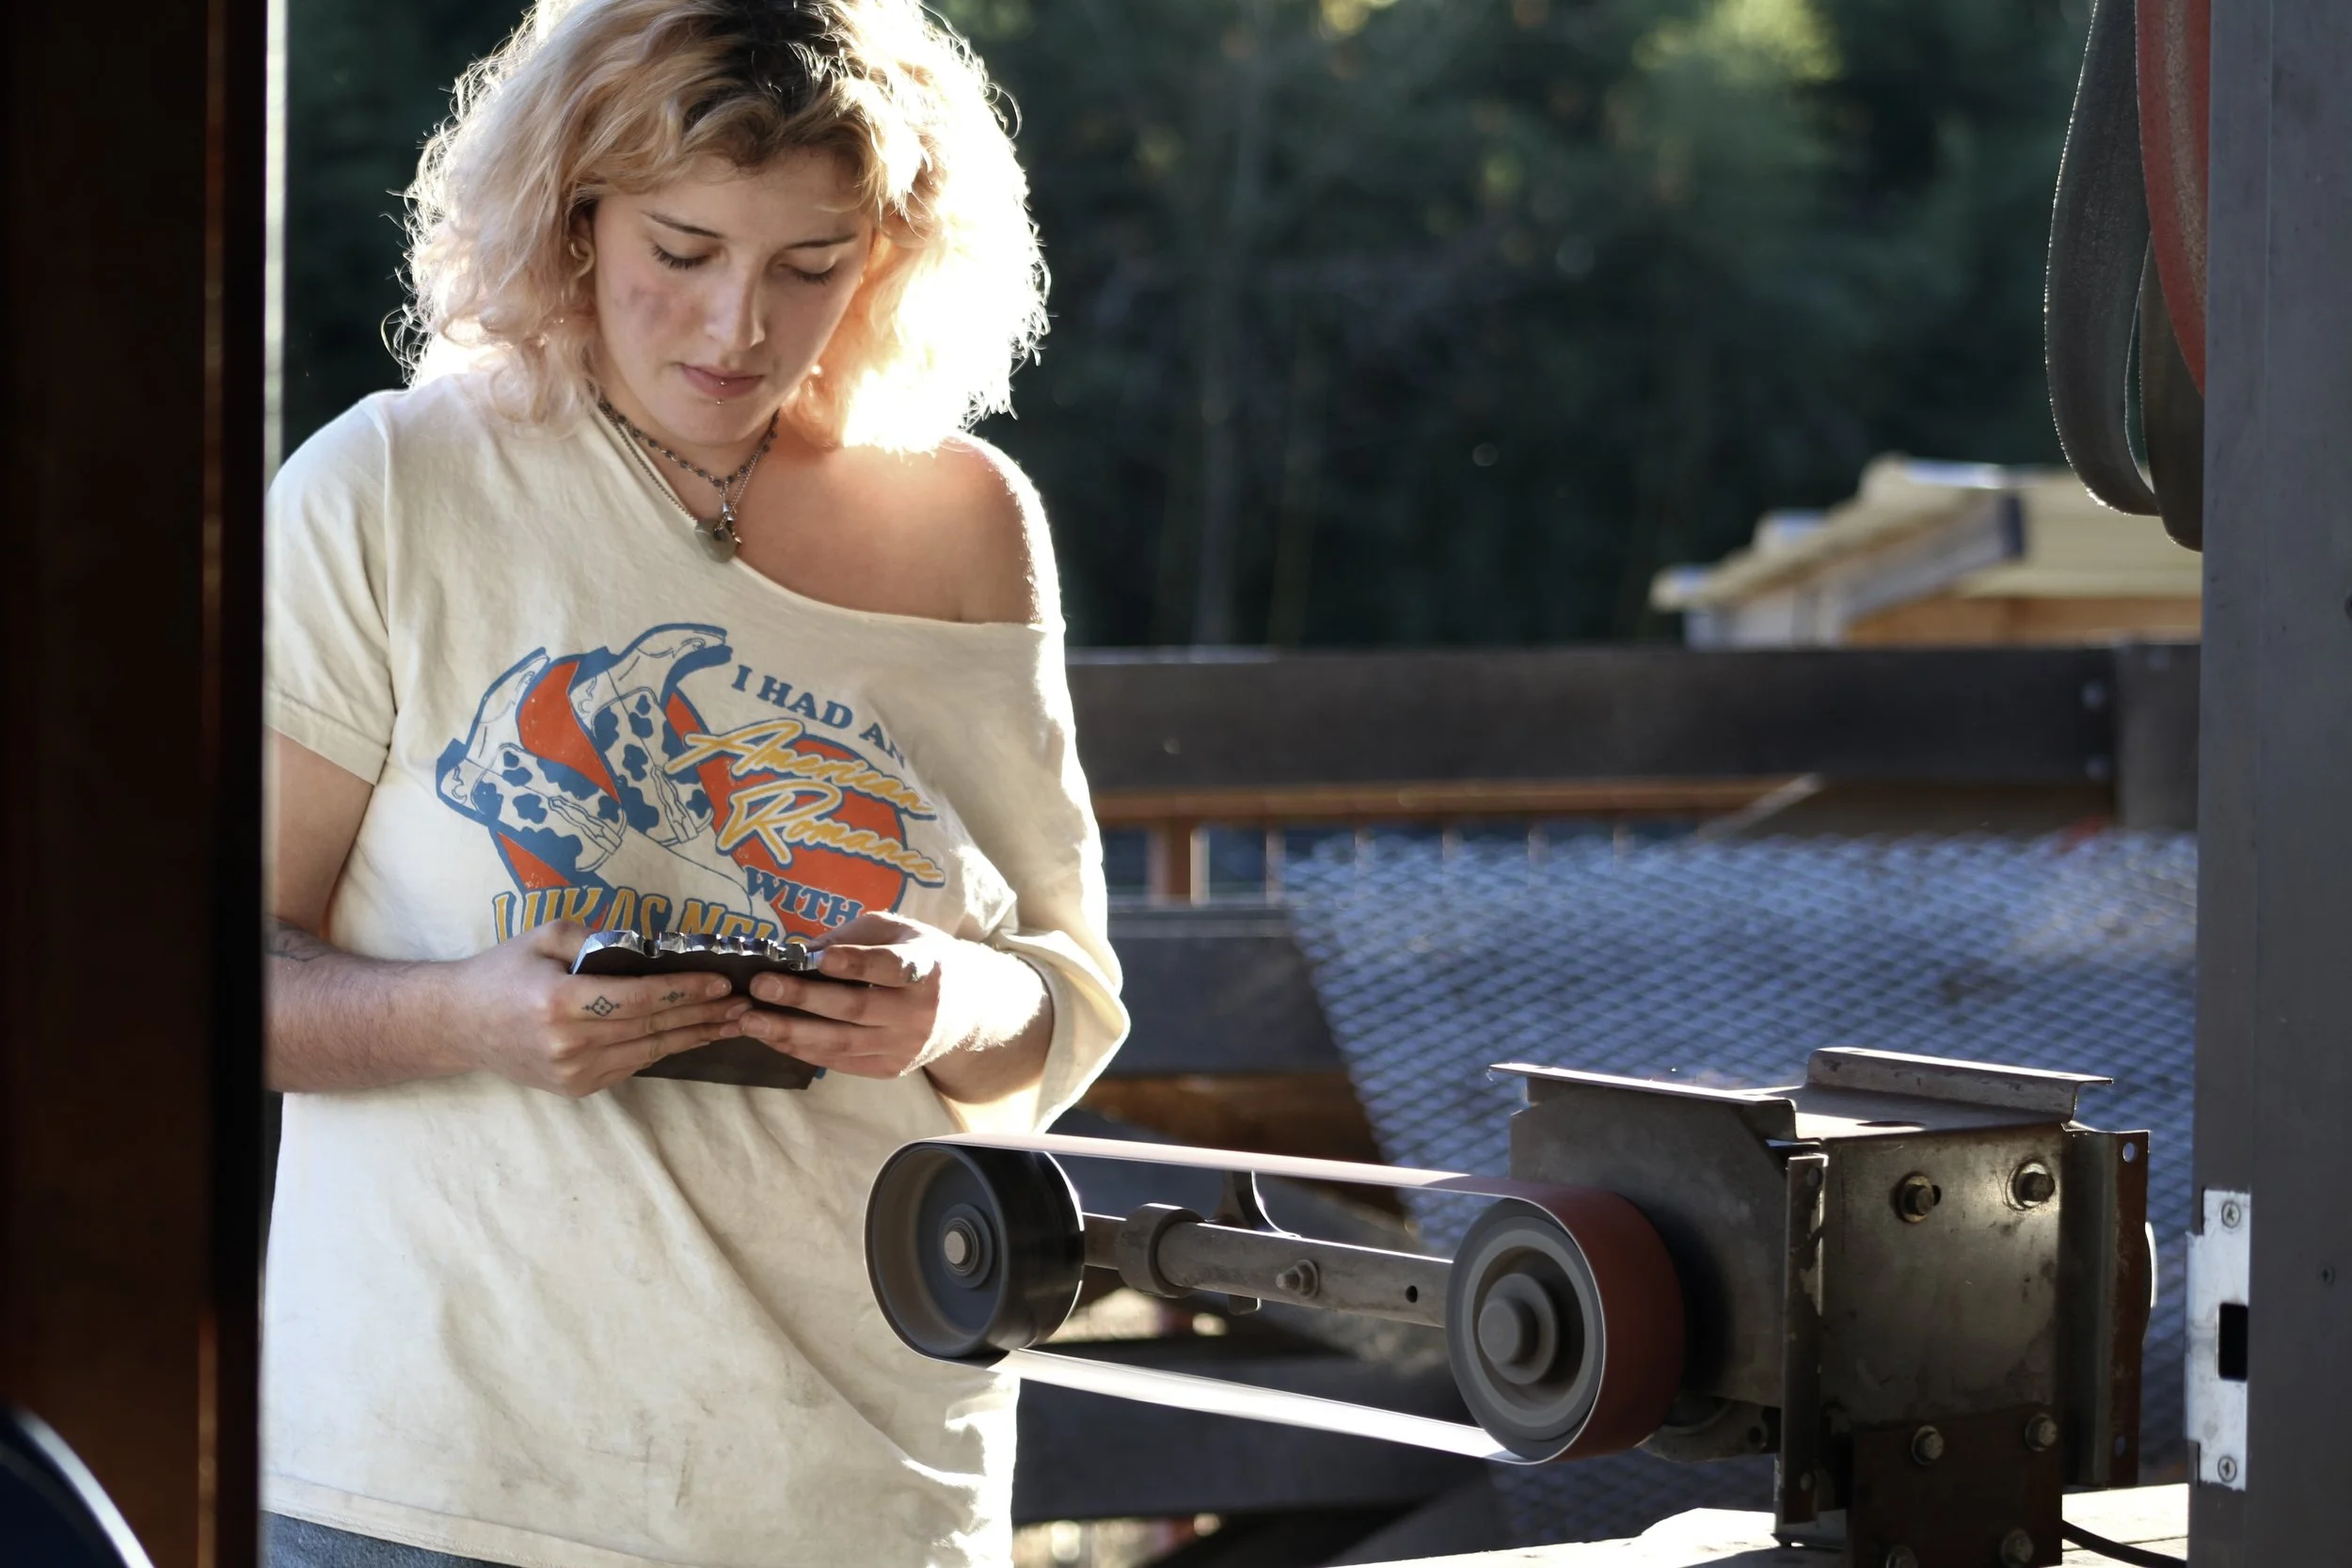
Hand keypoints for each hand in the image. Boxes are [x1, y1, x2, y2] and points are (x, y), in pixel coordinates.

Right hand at [441, 920, 752, 1097]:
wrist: (458, 1024)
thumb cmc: (503, 972)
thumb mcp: (545, 938)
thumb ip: (597, 940)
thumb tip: (651, 948)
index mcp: (561, 1003)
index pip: (640, 998)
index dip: (685, 991)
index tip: (722, 983)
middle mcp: (570, 1044)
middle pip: (652, 1027)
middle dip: (704, 1014)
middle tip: (745, 1003)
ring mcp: (574, 1073)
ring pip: (649, 1051)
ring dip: (695, 1036)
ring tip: (733, 1022)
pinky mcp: (577, 1088)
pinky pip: (632, 1065)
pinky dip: (665, 1049)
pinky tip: (693, 1035)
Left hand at [739, 912, 1046, 1081]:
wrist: (969, 1008)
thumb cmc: (923, 958)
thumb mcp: (899, 931)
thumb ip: (853, 937)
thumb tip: (797, 951)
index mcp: (927, 967)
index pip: (890, 967)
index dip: (855, 964)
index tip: (819, 959)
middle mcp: (919, 1011)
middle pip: (856, 1008)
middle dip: (803, 998)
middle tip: (759, 987)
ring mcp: (905, 1046)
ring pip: (842, 1042)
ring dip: (791, 1032)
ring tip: (750, 1021)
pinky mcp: (890, 1068)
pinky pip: (841, 1062)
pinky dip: (804, 1050)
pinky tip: (773, 1037)